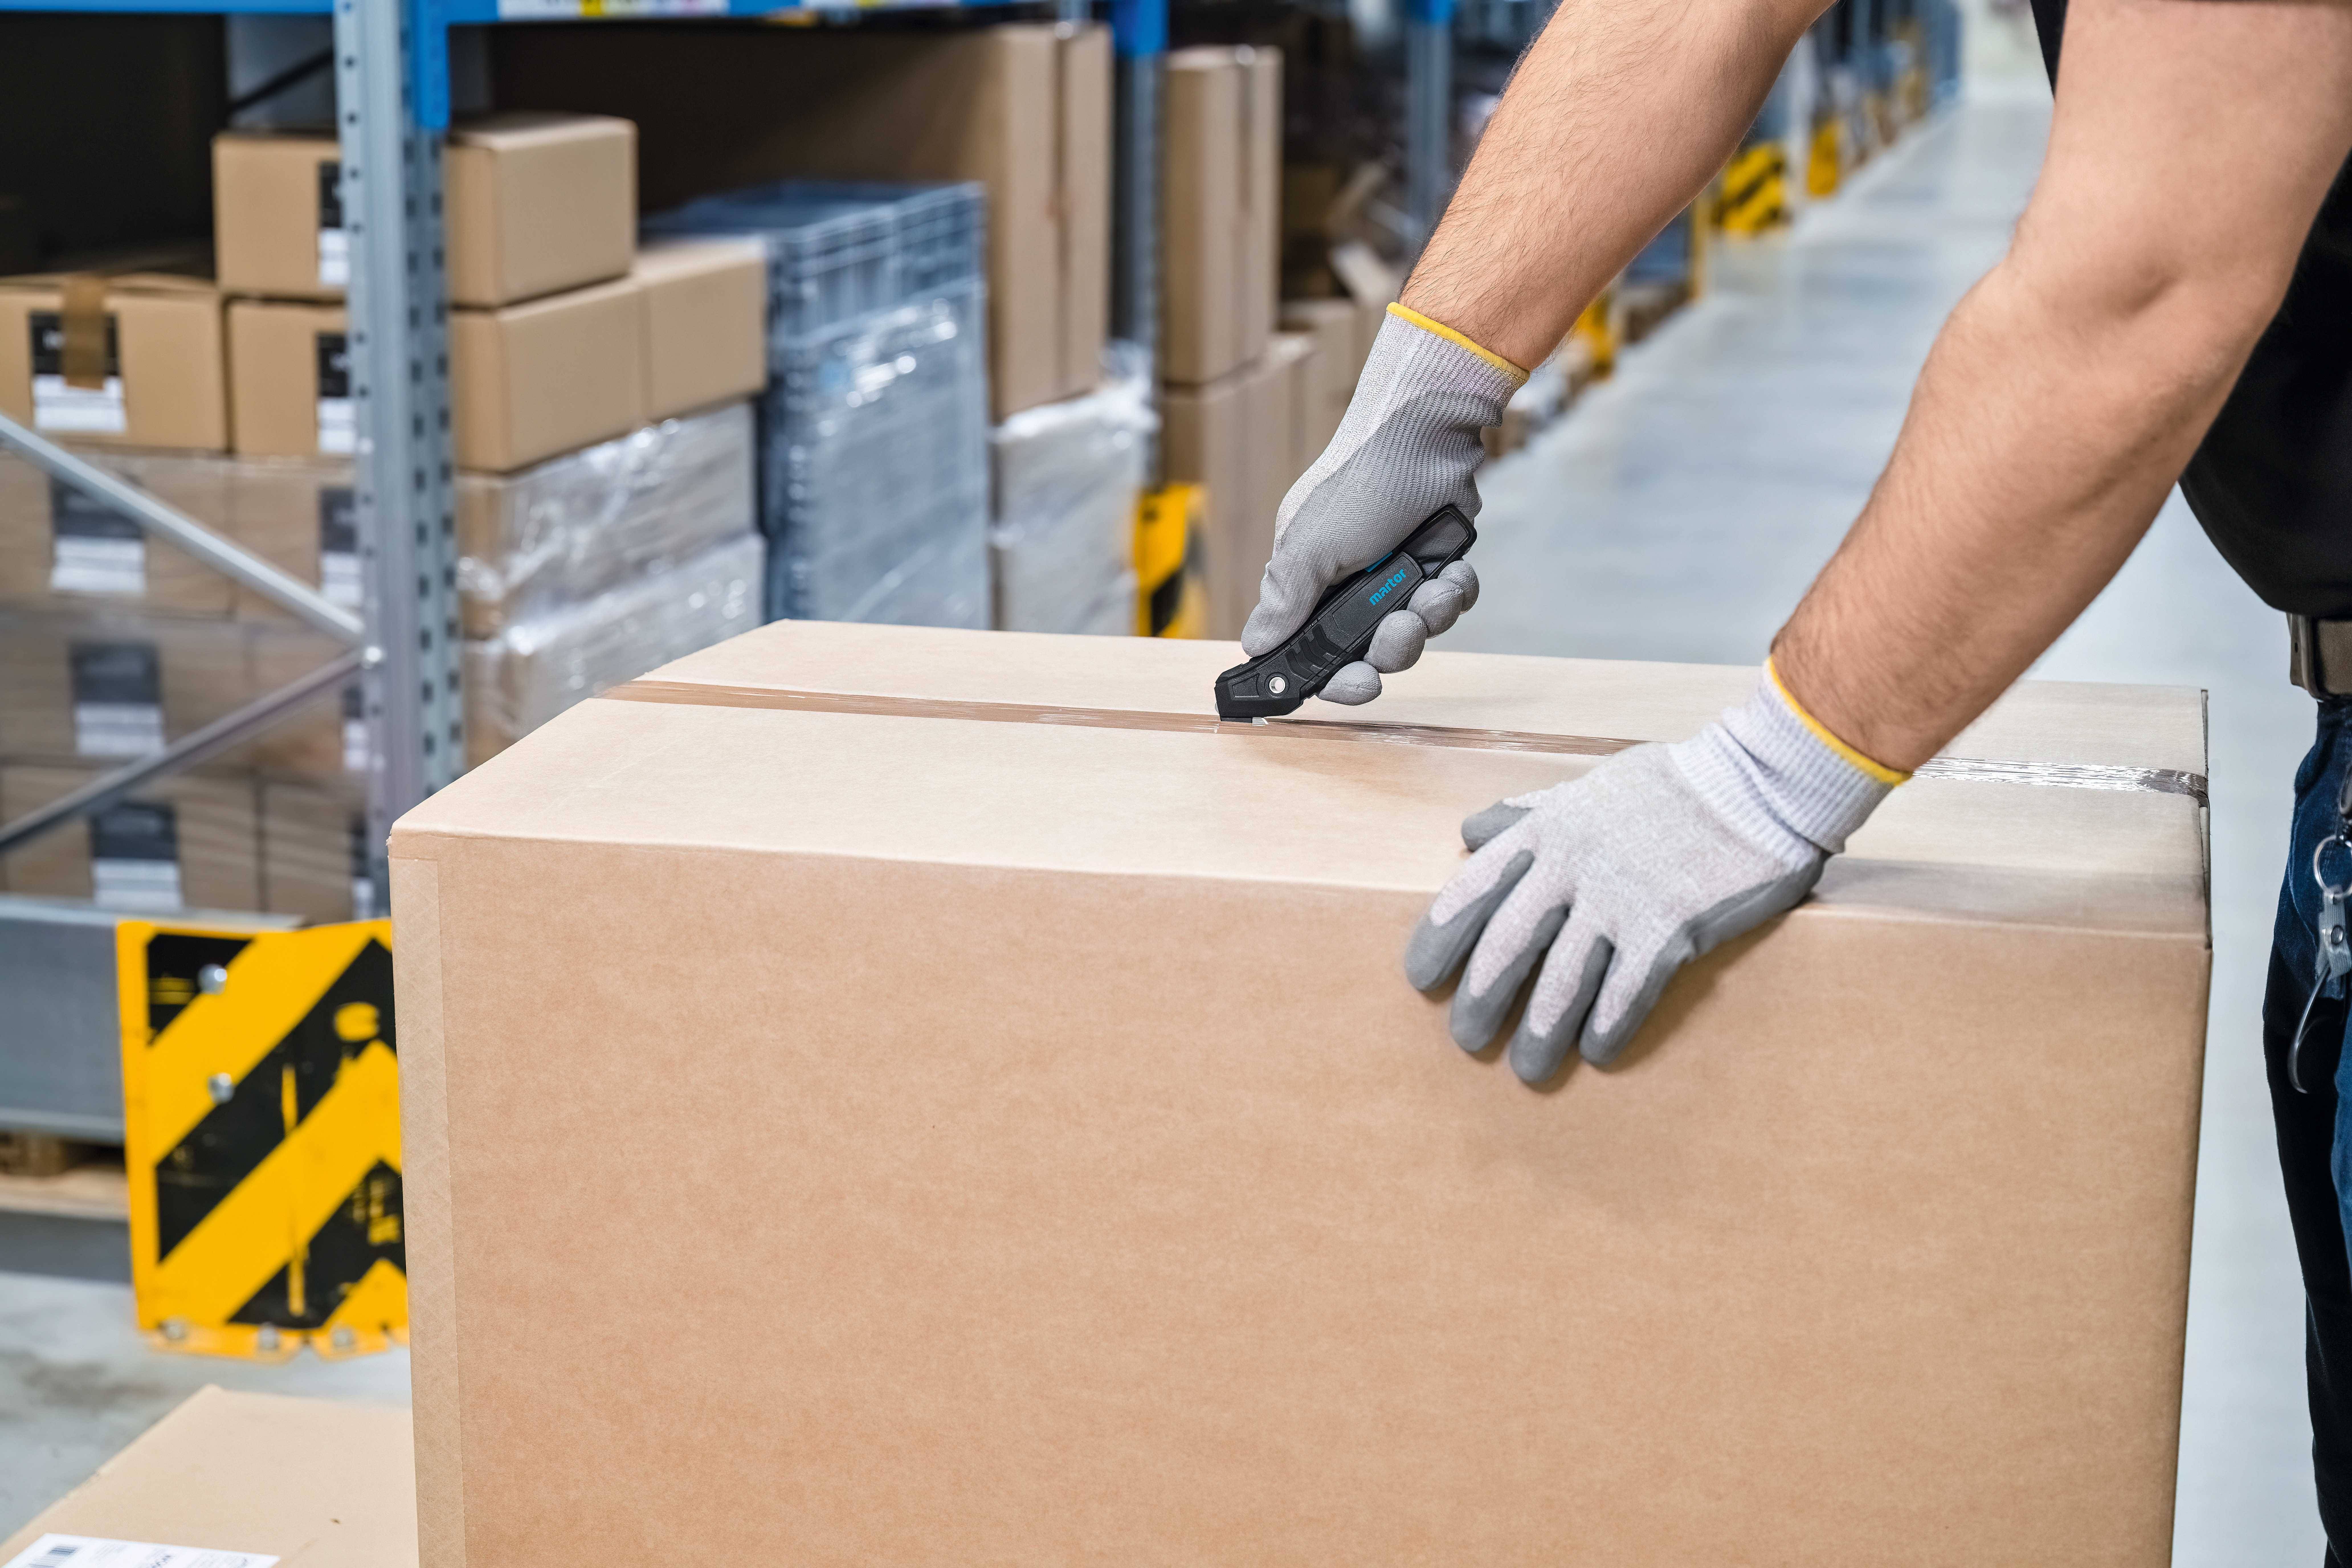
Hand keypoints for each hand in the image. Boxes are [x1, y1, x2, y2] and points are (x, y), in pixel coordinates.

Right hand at [1240, 306, 1524, 704]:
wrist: (1426, 430)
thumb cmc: (1359, 482)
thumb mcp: (1308, 545)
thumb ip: (1283, 601)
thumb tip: (1254, 647)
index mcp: (1308, 583)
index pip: (1312, 653)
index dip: (1334, 678)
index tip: (1358, 683)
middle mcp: (1349, 584)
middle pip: (1370, 653)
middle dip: (1391, 648)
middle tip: (1402, 628)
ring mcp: (1394, 574)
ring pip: (1415, 632)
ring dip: (1429, 617)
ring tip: (1433, 586)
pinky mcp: (1435, 562)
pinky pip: (1449, 604)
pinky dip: (1455, 591)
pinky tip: (1453, 568)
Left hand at [1404, 666, 1905, 1082]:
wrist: (1754, 782)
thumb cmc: (1668, 785)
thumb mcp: (1584, 787)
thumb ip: (1525, 814)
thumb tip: (1469, 831)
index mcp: (1547, 831)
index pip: (1472, 890)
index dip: (1440, 940)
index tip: (1420, 979)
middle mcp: (1573, 866)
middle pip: (1507, 946)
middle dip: (1480, 1000)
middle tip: (1465, 1040)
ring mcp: (1621, 897)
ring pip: (1563, 980)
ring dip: (1540, 1033)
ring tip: (1527, 1070)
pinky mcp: (1670, 926)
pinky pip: (1627, 992)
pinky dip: (1607, 1028)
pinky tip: (1596, 1054)